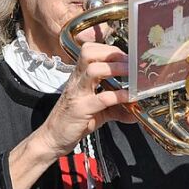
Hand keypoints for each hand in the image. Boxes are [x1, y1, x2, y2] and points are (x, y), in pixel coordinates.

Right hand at [33, 42, 135, 158]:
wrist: (52, 139)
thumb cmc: (72, 122)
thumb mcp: (97, 111)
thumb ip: (116, 107)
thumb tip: (135, 108)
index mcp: (79, 78)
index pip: (89, 51)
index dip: (109, 49)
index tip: (126, 57)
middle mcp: (77, 82)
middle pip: (89, 53)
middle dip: (112, 54)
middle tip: (131, 62)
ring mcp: (78, 95)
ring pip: (93, 70)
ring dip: (115, 69)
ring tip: (132, 75)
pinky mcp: (81, 110)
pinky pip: (101, 98)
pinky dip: (118, 95)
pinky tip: (129, 97)